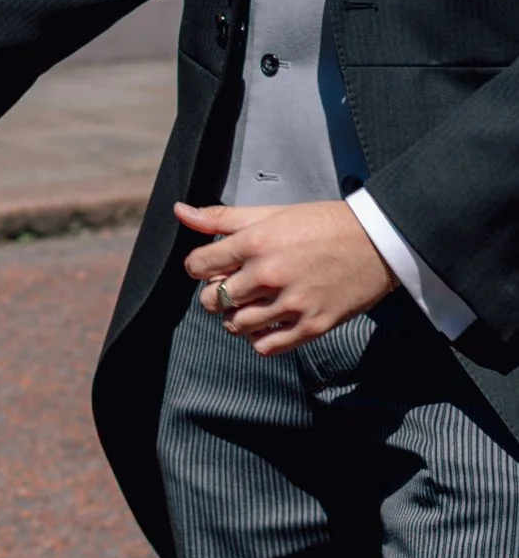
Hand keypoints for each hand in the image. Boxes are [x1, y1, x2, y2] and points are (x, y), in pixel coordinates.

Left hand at [175, 197, 396, 356]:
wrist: (377, 241)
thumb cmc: (322, 224)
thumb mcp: (271, 213)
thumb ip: (222, 217)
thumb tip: (180, 211)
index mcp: (255, 242)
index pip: (197, 266)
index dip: (199, 267)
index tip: (213, 266)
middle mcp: (269, 274)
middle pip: (213, 299)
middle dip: (215, 295)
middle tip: (233, 288)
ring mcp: (291, 303)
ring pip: (236, 326)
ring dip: (235, 319)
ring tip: (250, 306)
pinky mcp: (312, 325)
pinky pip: (267, 346)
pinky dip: (259, 339)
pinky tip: (268, 324)